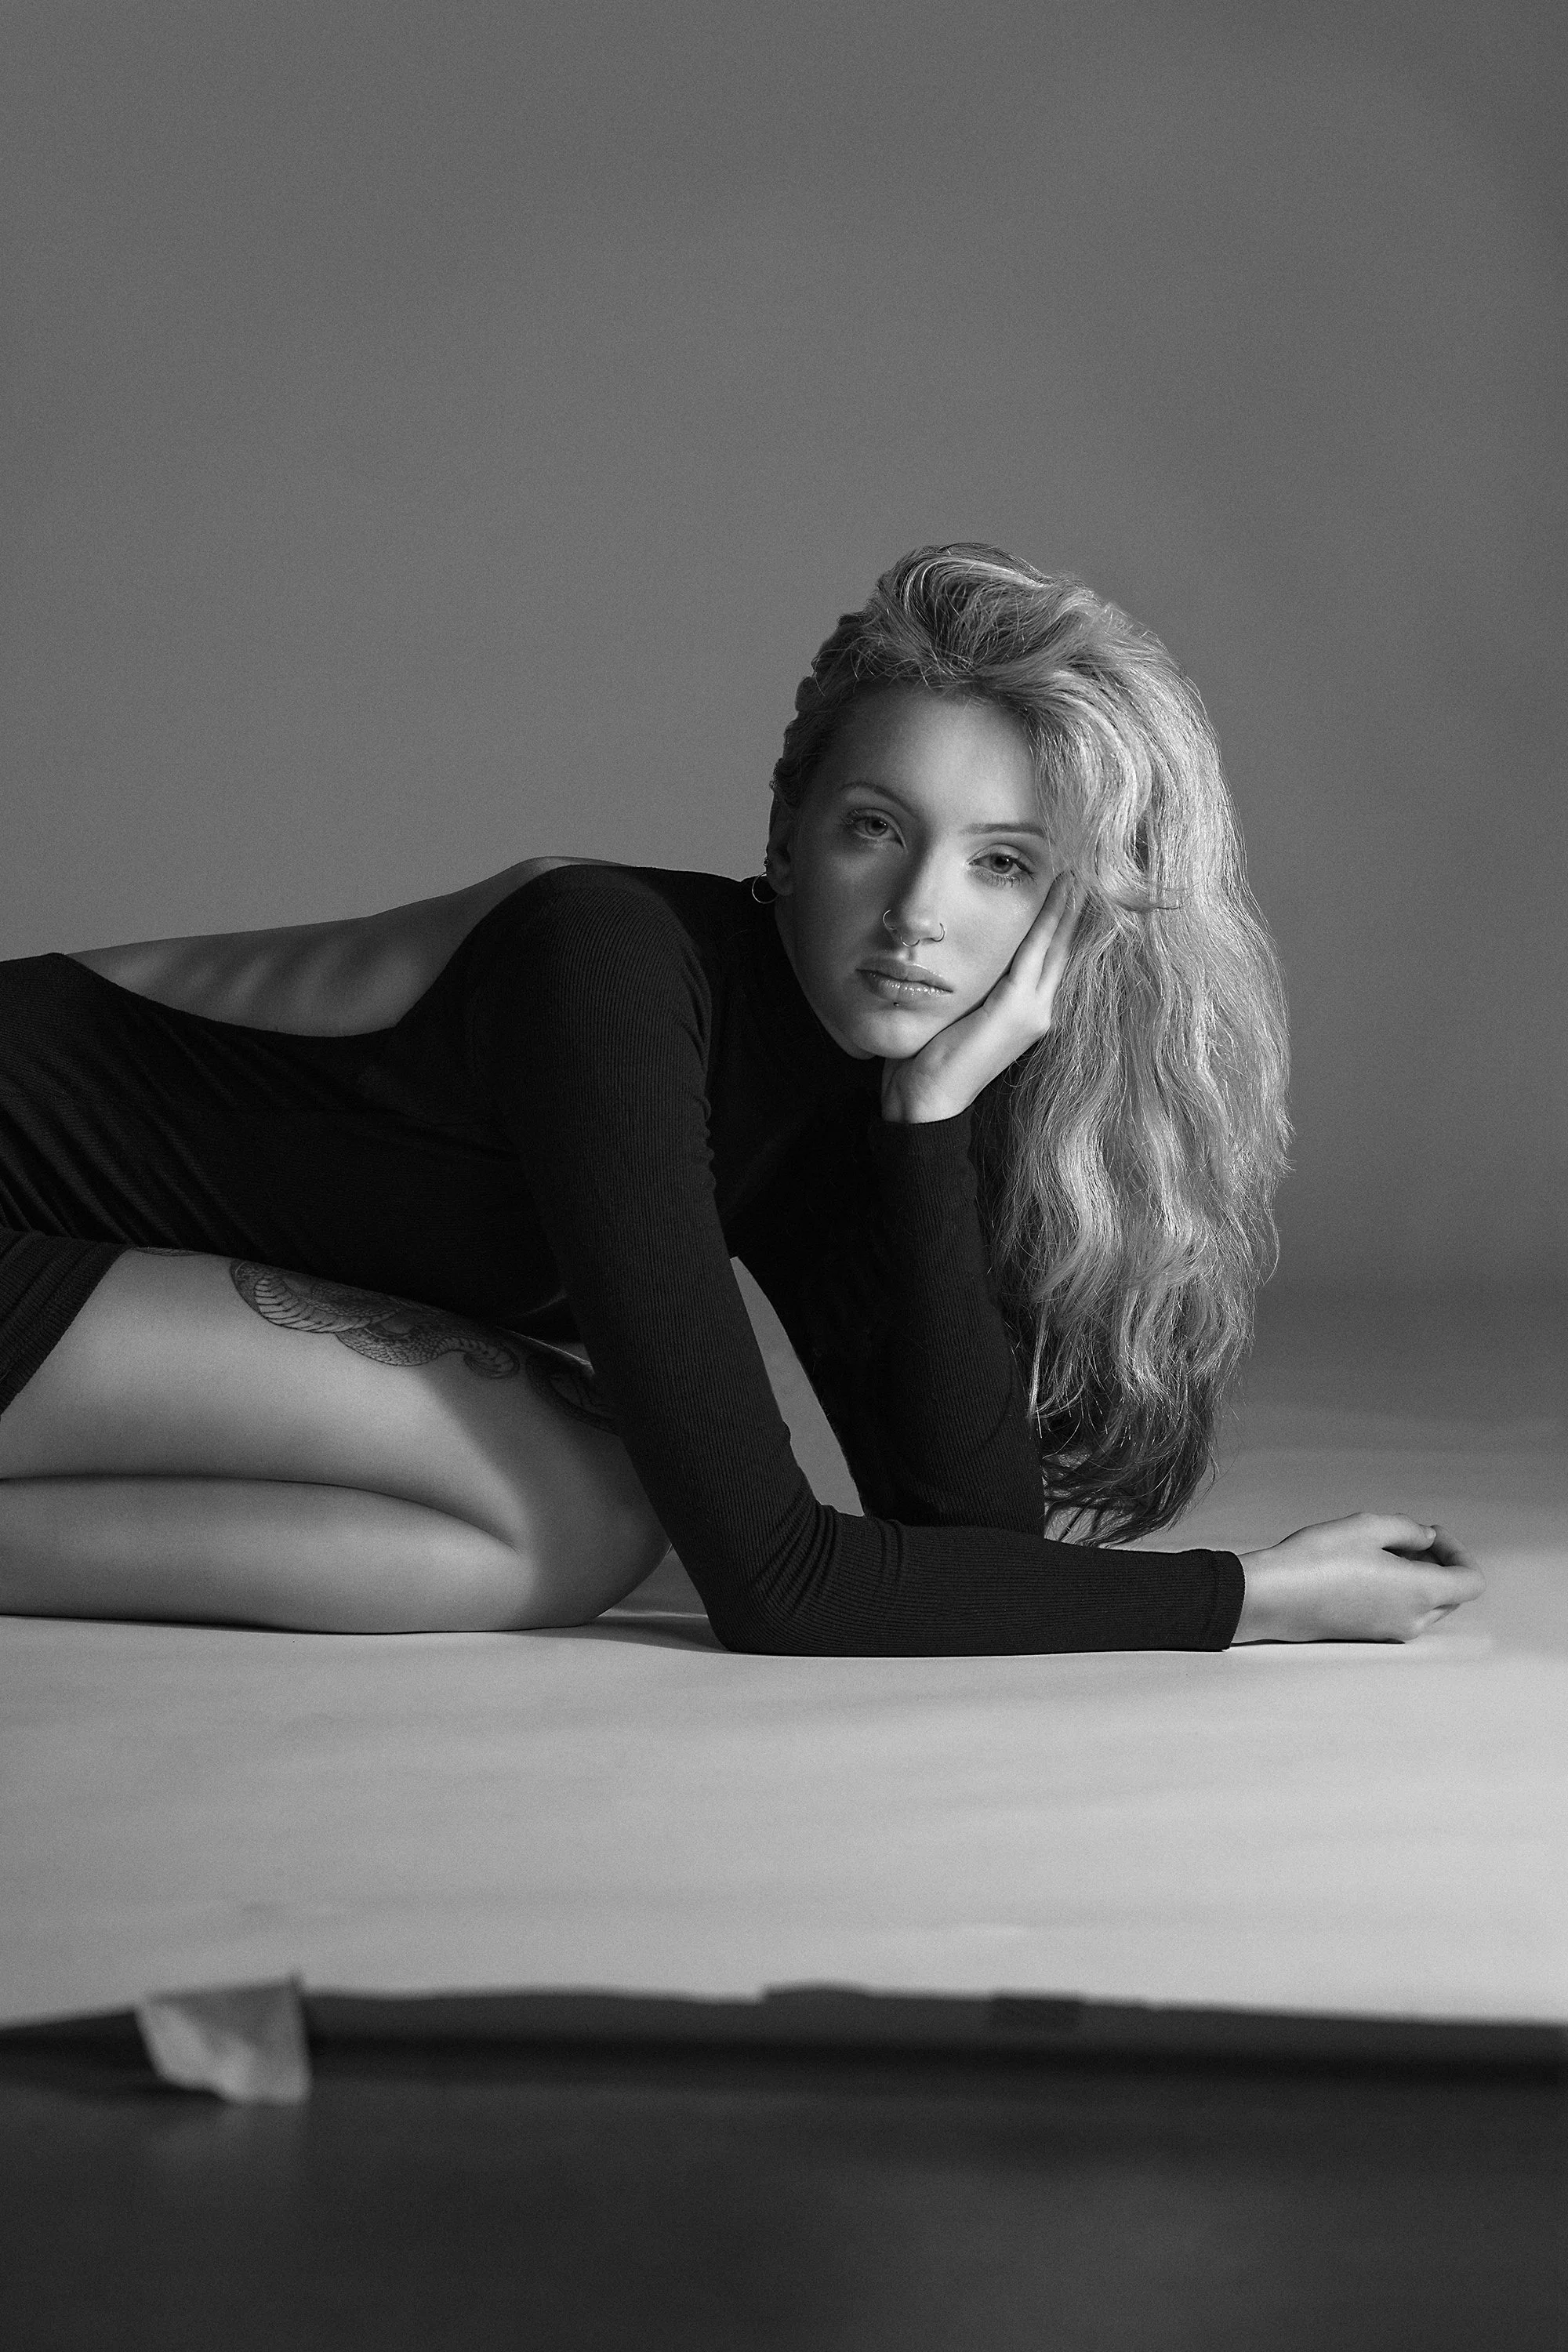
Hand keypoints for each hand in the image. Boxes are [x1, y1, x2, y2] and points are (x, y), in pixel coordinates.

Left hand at [880, 872, 1082, 1122]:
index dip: (1060, 926)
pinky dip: (1050, 921)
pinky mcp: (1017, 1009)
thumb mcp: (958, 1013)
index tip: (1066, 891)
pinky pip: (1037, 953)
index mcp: (1024, 1013)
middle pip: (1062, 950)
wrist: (928, 1100)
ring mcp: (1033, 1011)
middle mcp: (1038, 1011)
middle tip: (1082, 873)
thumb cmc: (931, 1059)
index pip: (1049, 961)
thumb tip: (962, 955)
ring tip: (1075, 875)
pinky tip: (1060, 895)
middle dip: (1072, 911)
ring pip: (1055, 947)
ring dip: (1066, 908)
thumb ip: (972, 988)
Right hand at [1232, 1514, 1484, 1643]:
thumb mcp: (1367, 1526)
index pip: (1471, 1581)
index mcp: (1420, 1593)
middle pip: (1452, 1594)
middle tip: (1410, 1537)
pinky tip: (1367, 1569)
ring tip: (1384, 1550)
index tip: (1432, 1533)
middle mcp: (1412, 1620)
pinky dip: (1399, 1590)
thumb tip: (1426, 1539)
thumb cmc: (1316, 1561)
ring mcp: (1391, 1631)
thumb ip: (1408, 1530)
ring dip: (1419, 1576)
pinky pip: (1402, 1613)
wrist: (1272, 1597)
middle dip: (1439, 1562)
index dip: (1460, 1551)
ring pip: (1427, 1605)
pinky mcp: (1369, 1634)